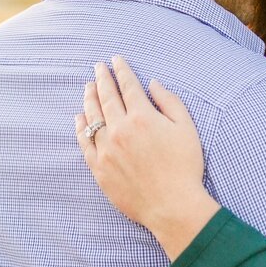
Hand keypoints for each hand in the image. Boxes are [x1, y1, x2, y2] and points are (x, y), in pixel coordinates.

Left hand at [75, 55, 220, 259]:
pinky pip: (84, 142)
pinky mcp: (99, 168)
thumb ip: (169, 102)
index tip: (116, 60)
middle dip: (101, 78)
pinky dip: (80, 127)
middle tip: (98, 67)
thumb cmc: (184, 167)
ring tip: (88, 87)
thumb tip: (152, 84)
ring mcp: (106, 149)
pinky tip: (79, 118)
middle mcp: (120, 129)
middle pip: (106, 97)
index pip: (128, 86)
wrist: (173, 206)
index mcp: (142, 117)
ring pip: (92, 116)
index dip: (121, 70)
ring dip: (89, 98)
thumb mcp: (186, 128)